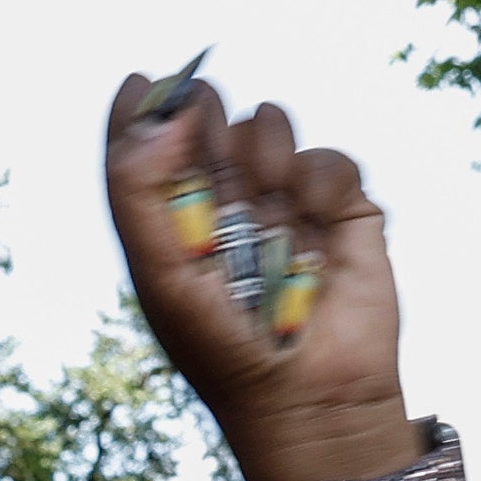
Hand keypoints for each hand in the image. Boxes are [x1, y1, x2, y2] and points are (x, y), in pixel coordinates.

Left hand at [103, 71, 418, 480]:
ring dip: (266, 162)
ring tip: (273, 222)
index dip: (147, 103)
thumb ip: (138, 192)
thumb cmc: (223, 350)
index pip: (150, 134)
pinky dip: (321, 186)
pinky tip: (317, 230)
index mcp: (171, 211)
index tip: (144, 82)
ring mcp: (283, 197)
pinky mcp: (341, 205)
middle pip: (210, 114)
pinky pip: (328, 156)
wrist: (310, 399)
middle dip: (212, 128)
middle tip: (218, 175)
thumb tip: (160, 111)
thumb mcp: (161, 277)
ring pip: (268, 123)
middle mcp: (224, 196)